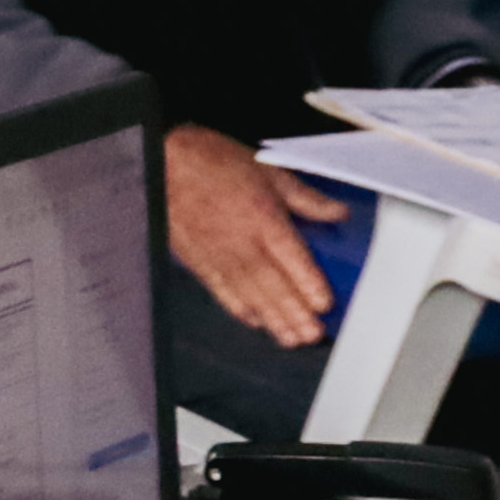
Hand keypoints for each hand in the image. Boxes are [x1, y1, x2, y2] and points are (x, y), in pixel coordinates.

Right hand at [167, 126, 345, 346]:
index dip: (309, 284)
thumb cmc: (212, 161)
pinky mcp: (197, 259)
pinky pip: (220, 289)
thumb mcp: (267, 169)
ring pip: (249, 293)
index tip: (324, 304)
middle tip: (312, 335)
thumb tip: (337, 212)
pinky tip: (253, 320)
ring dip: (271, 318)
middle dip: (294, 312)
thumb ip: (304, 196)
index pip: (291, 258)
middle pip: (272, 284)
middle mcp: (240, 241)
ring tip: (290, 338)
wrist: (162, 161)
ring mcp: (217, 253)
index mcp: (262, 217)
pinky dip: (237, 308)